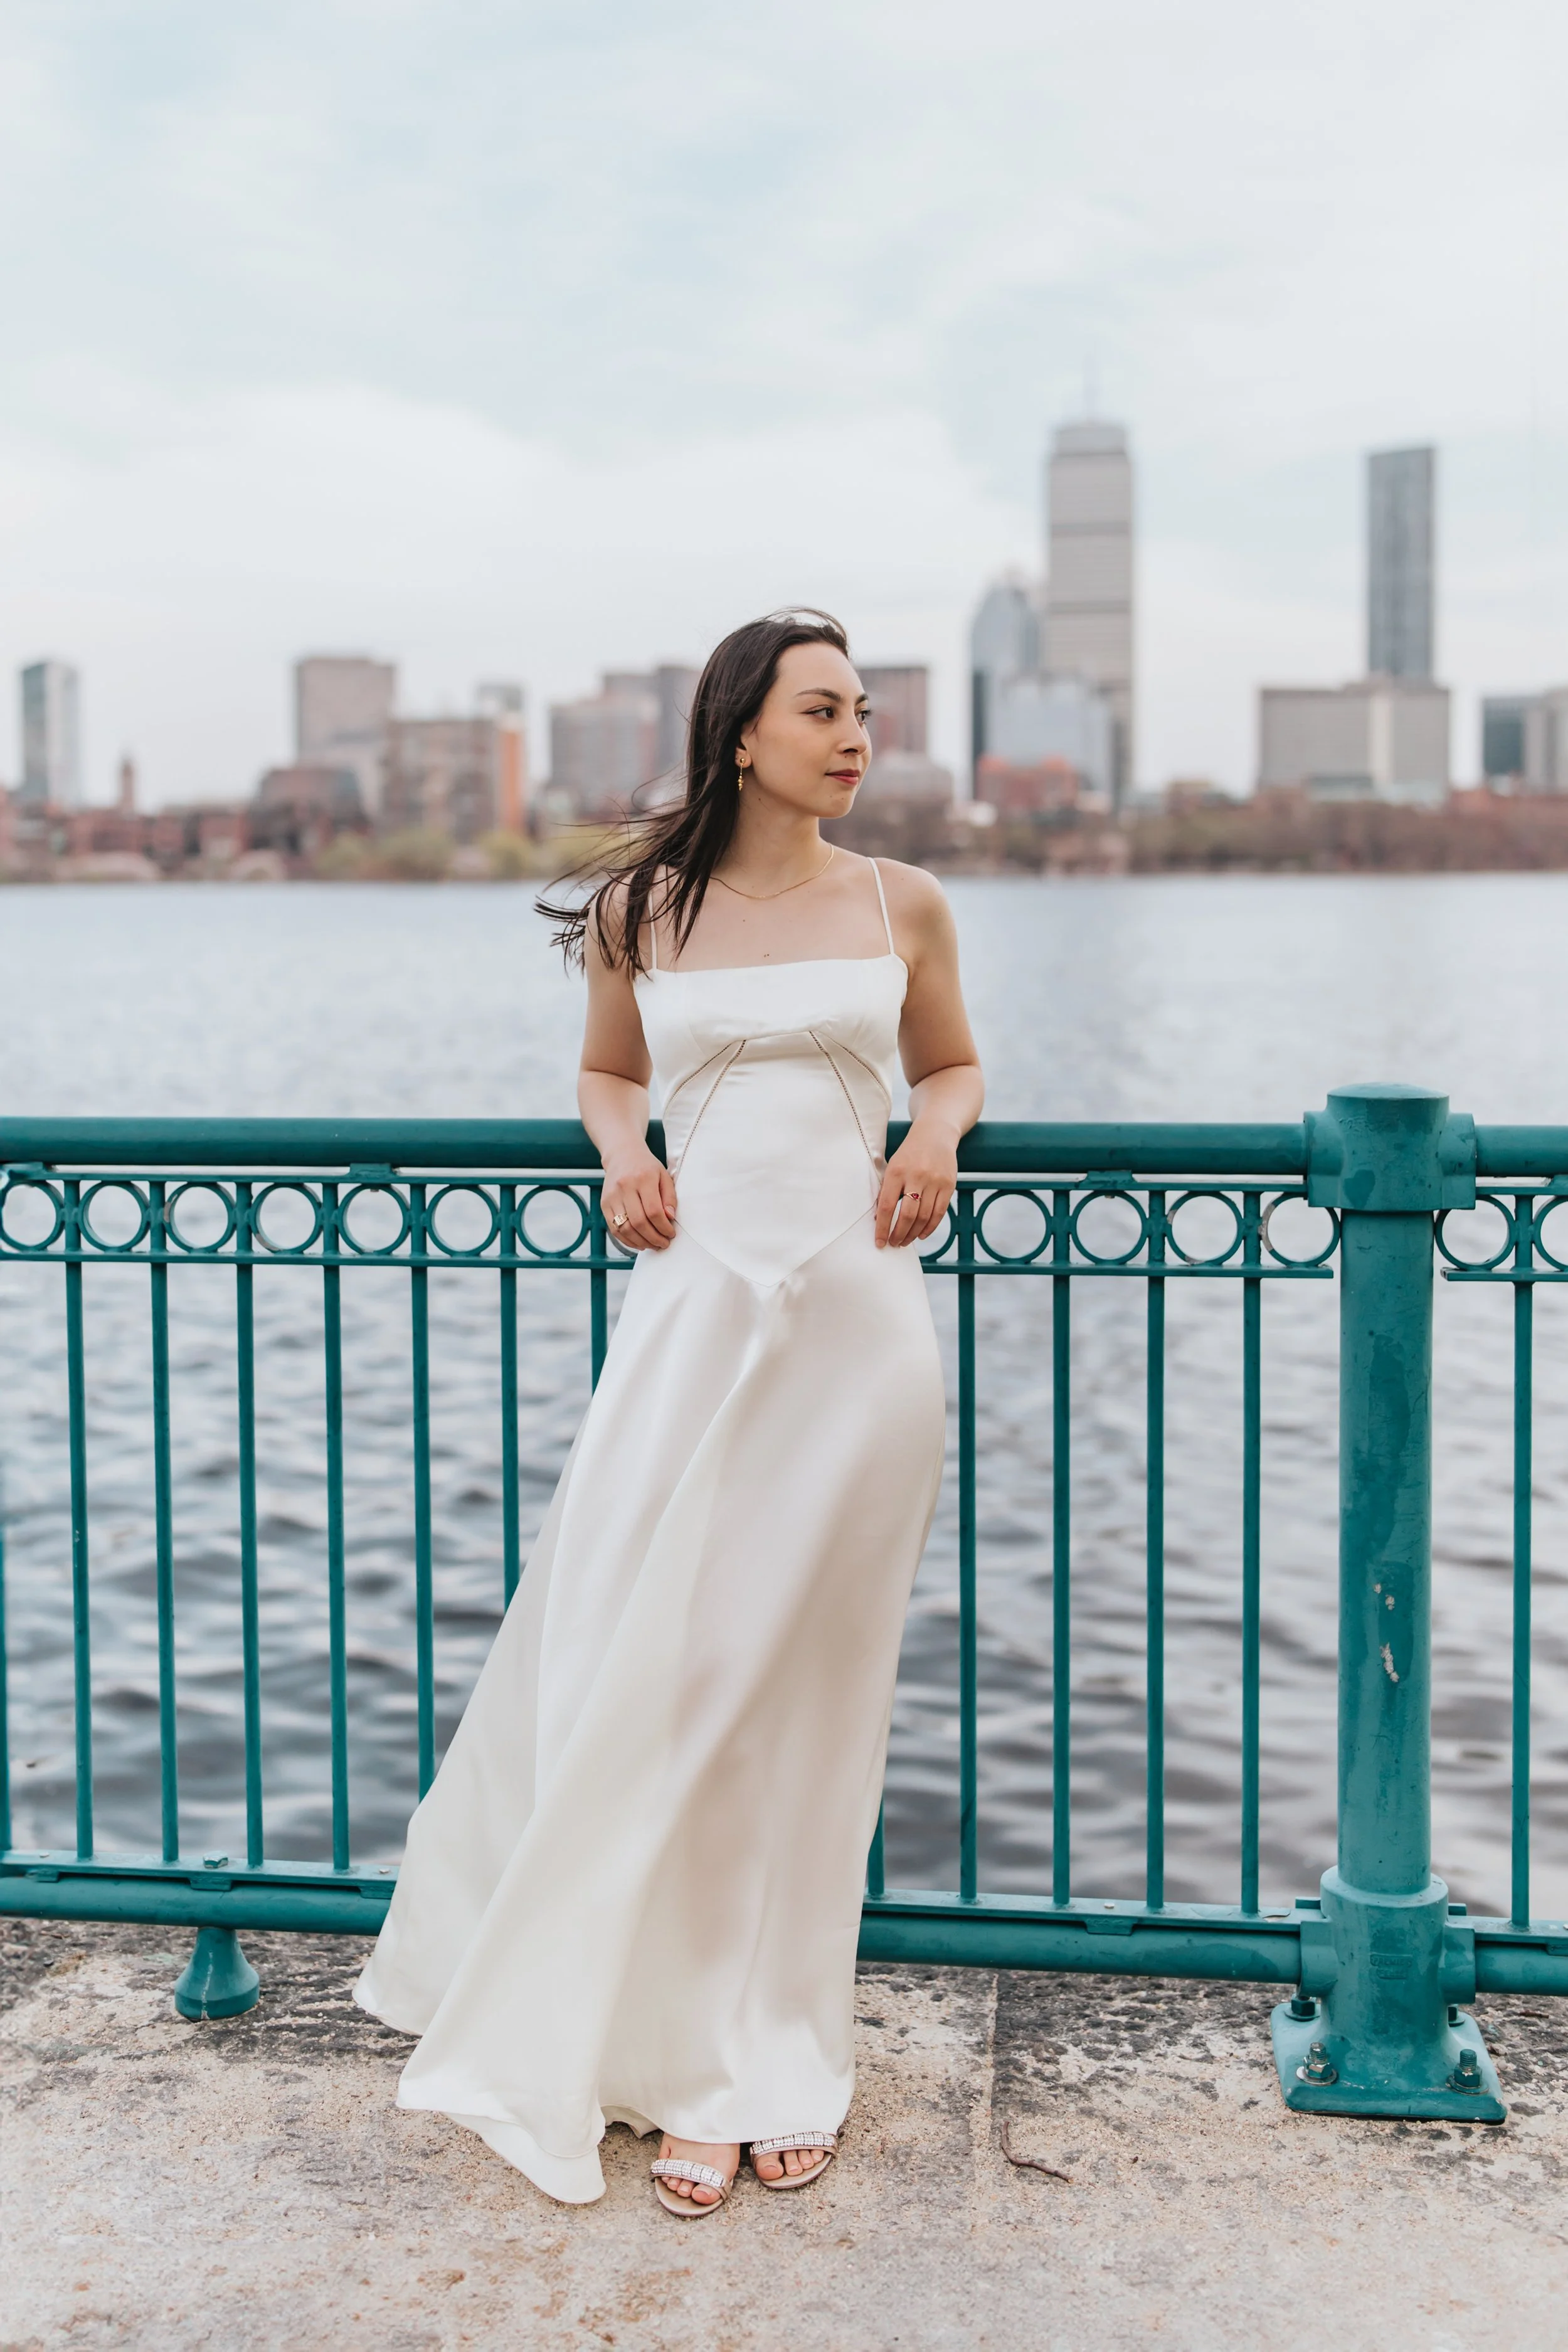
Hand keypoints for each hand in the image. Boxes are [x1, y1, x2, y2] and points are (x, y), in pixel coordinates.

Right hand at [601, 1150, 676, 1251]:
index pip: (653, 1211)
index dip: (664, 1227)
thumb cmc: (646, 1167)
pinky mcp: (604, 1204)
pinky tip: (639, 1243)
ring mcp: (612, 1196)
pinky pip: (614, 1229)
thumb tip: (670, 1218)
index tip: (671, 1234)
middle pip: (639, 1222)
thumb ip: (669, 1197)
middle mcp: (624, 1187)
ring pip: (625, 1228)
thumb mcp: (664, 1176)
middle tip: (663, 1243)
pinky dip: (627, 1240)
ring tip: (653, 1245)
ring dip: (641, 1242)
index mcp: (643, 1178)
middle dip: (654, 1238)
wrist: (622, 1155)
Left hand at [875, 1118, 957, 1248]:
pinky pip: (939, 1213)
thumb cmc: (909, 1154)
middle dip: (899, 1234)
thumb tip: (879, 1219)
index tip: (879, 1242)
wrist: (935, 1135)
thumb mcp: (893, 1166)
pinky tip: (921, 1234)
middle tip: (894, 1243)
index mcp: (896, 1171)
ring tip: (905, 1241)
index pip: (887, 1206)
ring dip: (913, 1234)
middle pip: (907, 1215)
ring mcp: (935, 1181)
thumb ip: (887, 1189)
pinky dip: (929, 1227)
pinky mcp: (949, 1185)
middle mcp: (916, 1176)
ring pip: (924, 1217)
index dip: (882, 1228)